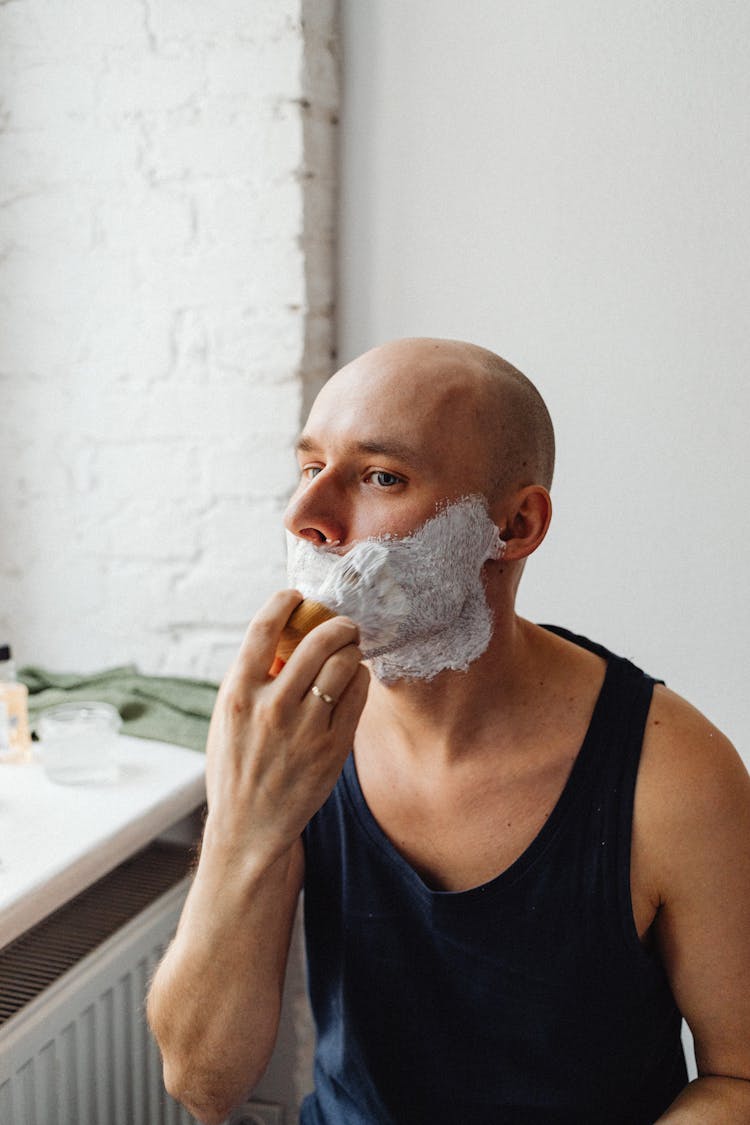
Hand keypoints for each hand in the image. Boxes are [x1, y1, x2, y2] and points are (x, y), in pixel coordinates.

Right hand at [203, 590, 369, 866]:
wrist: (248, 827)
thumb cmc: (236, 766)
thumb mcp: (229, 718)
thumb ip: (252, 678)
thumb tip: (286, 636)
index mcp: (237, 693)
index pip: (263, 628)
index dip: (284, 601)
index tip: (296, 597)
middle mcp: (271, 707)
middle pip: (316, 641)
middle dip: (337, 624)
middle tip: (343, 626)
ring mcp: (304, 728)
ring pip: (343, 664)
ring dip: (351, 650)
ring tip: (350, 652)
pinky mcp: (332, 748)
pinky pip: (356, 695)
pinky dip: (358, 679)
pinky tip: (353, 681)